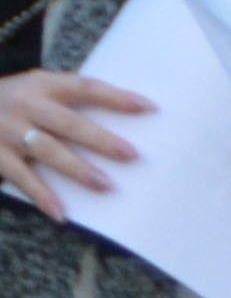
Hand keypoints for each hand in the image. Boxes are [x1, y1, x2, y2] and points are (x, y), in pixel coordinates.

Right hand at [0, 66, 154, 218]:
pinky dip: (41, 195)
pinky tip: (61, 212)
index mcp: (42, 84)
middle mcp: (25, 104)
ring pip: (46, 150)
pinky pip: (20, 176)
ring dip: (76, 169)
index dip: (116, 96)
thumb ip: (68, 100)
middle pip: (68, 122)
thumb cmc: (12, 101)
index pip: (84, 87)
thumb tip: (128, 116)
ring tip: (105, 186)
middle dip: (100, 139)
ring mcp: (7, 129)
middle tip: (132, 155)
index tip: (149, 108)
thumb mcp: (35, 89)